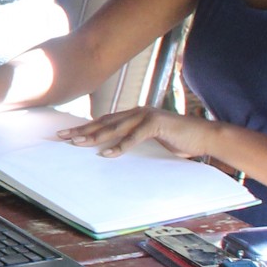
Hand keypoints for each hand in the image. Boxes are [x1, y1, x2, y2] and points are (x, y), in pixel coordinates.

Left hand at [60, 107, 225, 161]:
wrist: (204, 136)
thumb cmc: (178, 140)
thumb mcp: (150, 141)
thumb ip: (133, 141)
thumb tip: (112, 150)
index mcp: (133, 115)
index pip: (104, 121)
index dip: (85, 127)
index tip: (66, 134)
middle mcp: (137, 112)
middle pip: (104, 122)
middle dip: (82, 130)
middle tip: (62, 137)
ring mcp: (146, 116)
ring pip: (115, 127)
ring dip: (95, 136)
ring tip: (78, 143)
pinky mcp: (157, 124)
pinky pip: (134, 137)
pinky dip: (121, 146)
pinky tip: (107, 153)